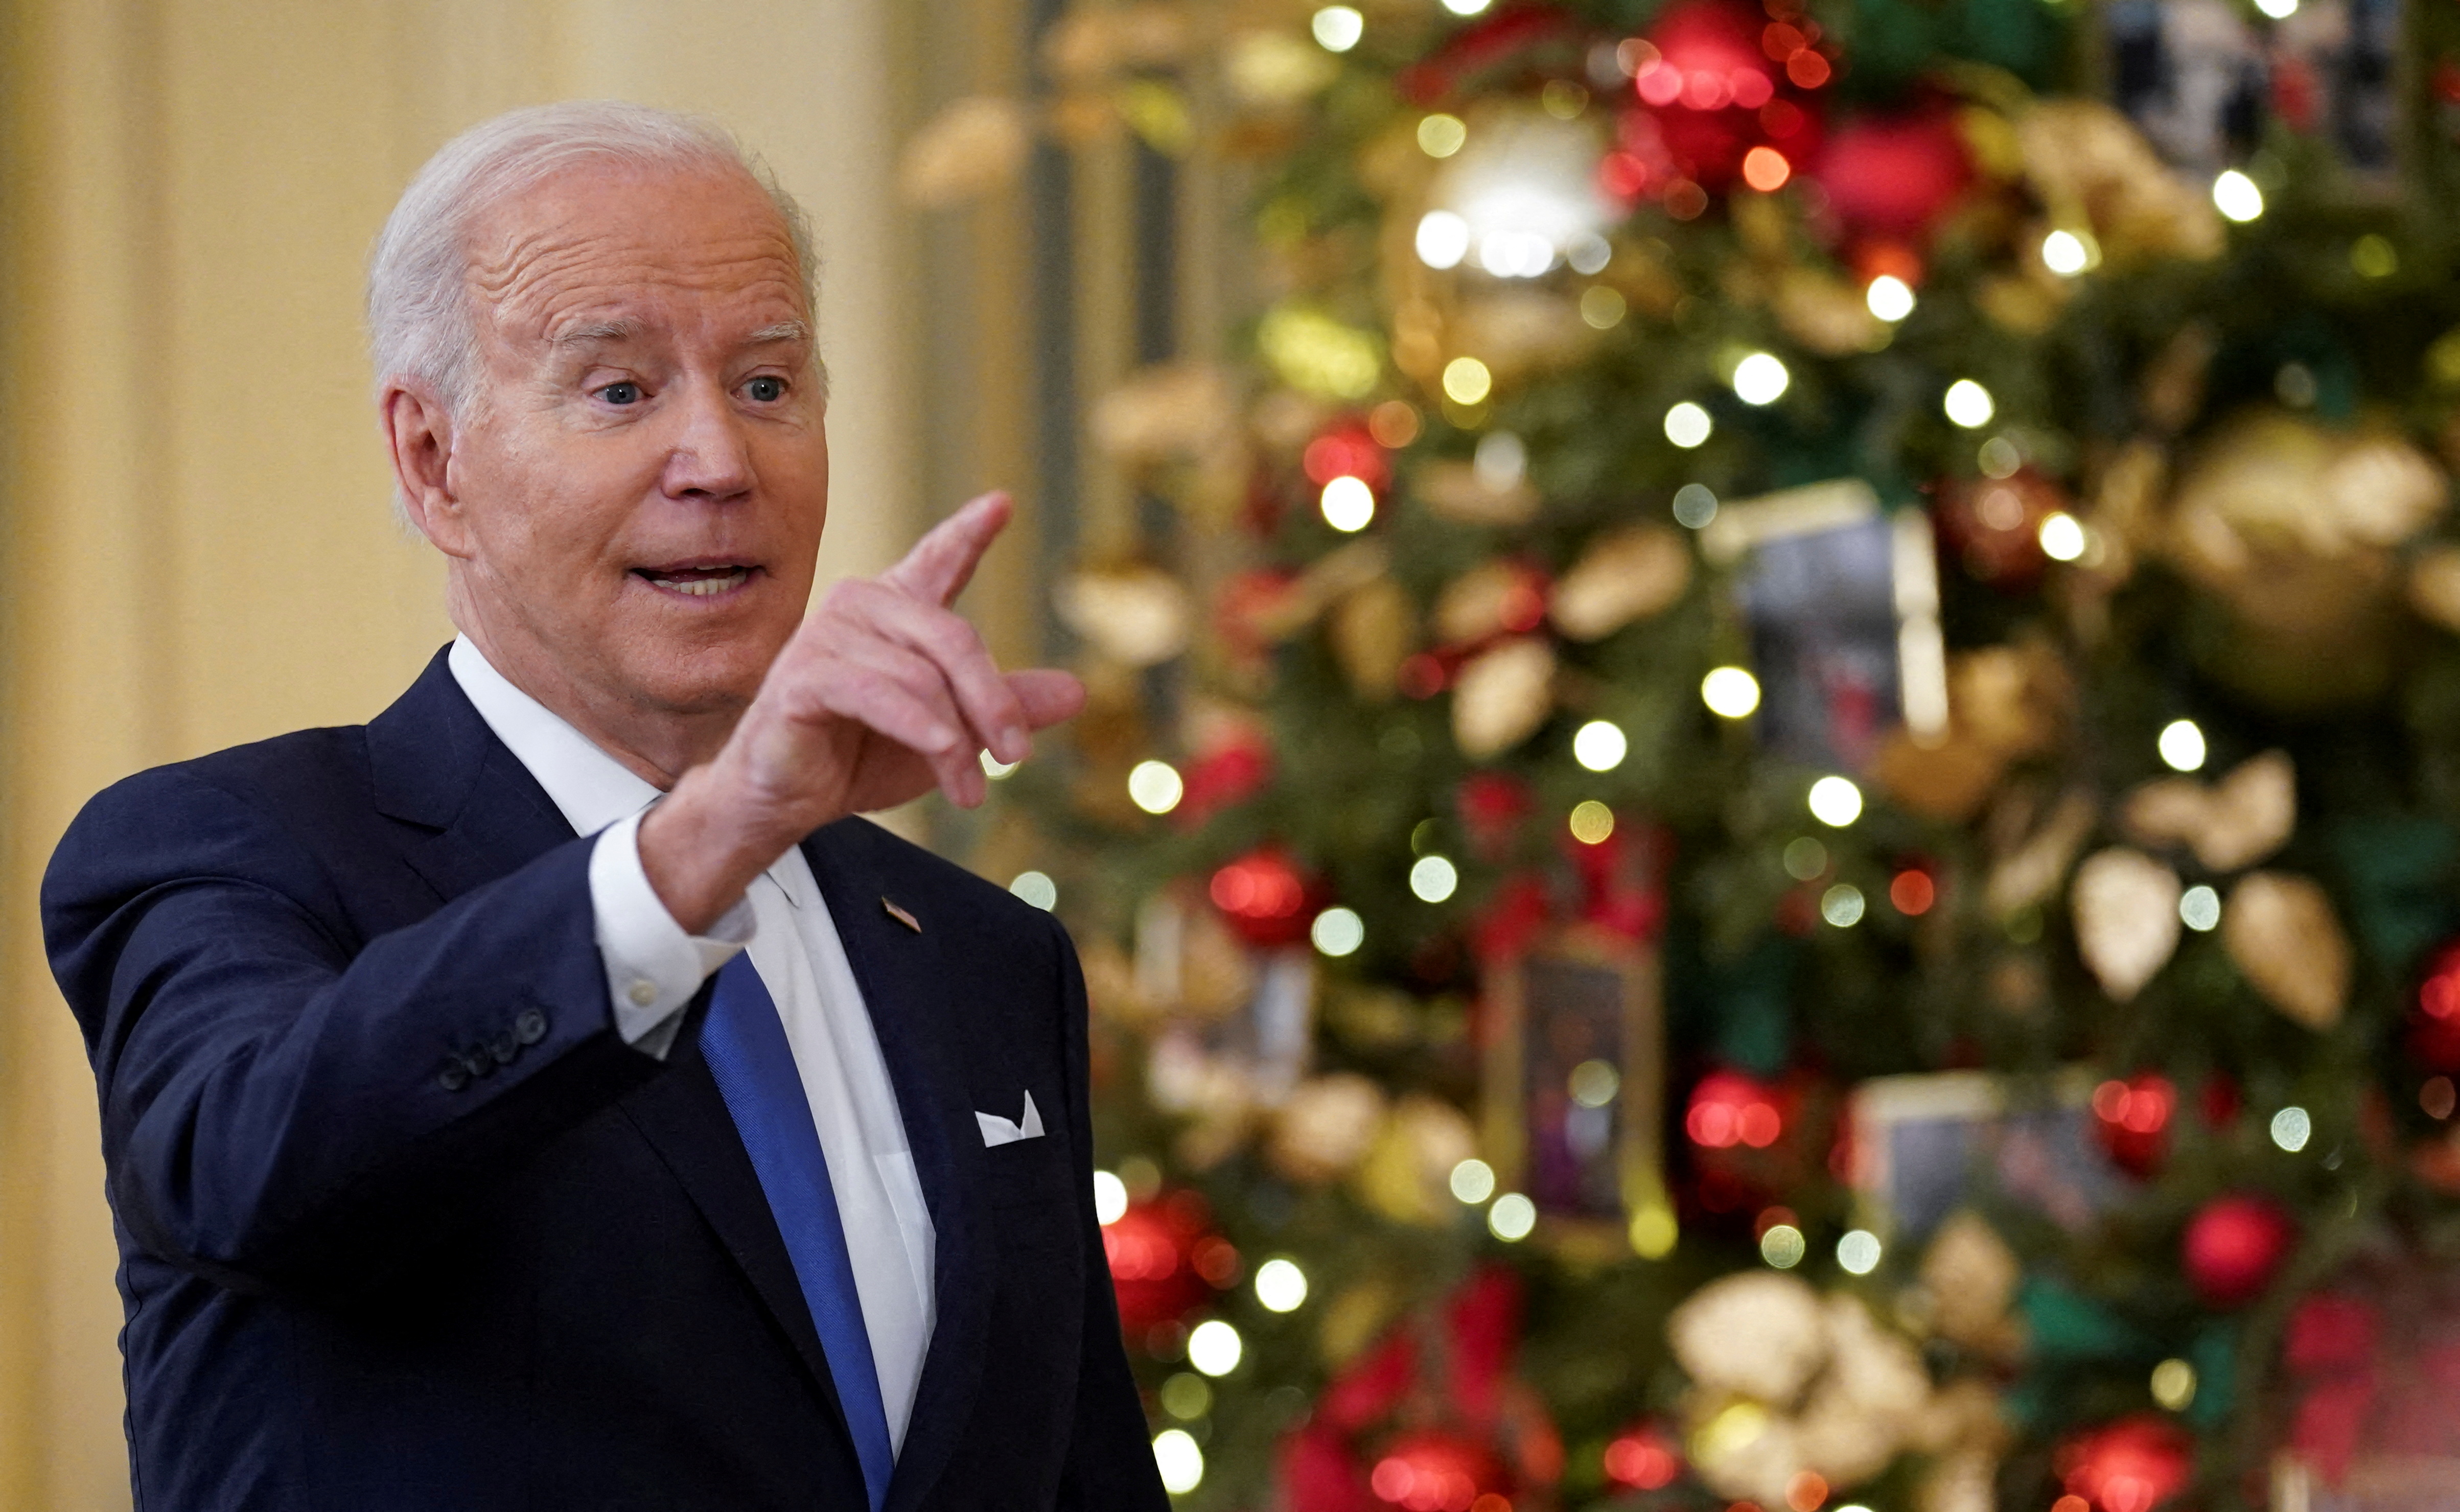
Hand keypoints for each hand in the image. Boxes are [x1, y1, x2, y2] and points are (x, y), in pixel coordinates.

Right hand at [639, 492, 1082, 930]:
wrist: (785, 802)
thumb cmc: (859, 758)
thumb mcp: (950, 735)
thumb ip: (1005, 707)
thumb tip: (1077, 691)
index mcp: (895, 611)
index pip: (936, 560)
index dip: (968, 533)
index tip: (1001, 503)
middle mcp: (861, 607)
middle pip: (953, 638)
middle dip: (993, 701)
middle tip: (1018, 754)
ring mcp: (827, 636)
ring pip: (921, 677)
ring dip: (956, 742)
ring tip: (971, 790)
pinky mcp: (803, 676)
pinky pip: (879, 693)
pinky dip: (920, 728)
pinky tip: (943, 756)